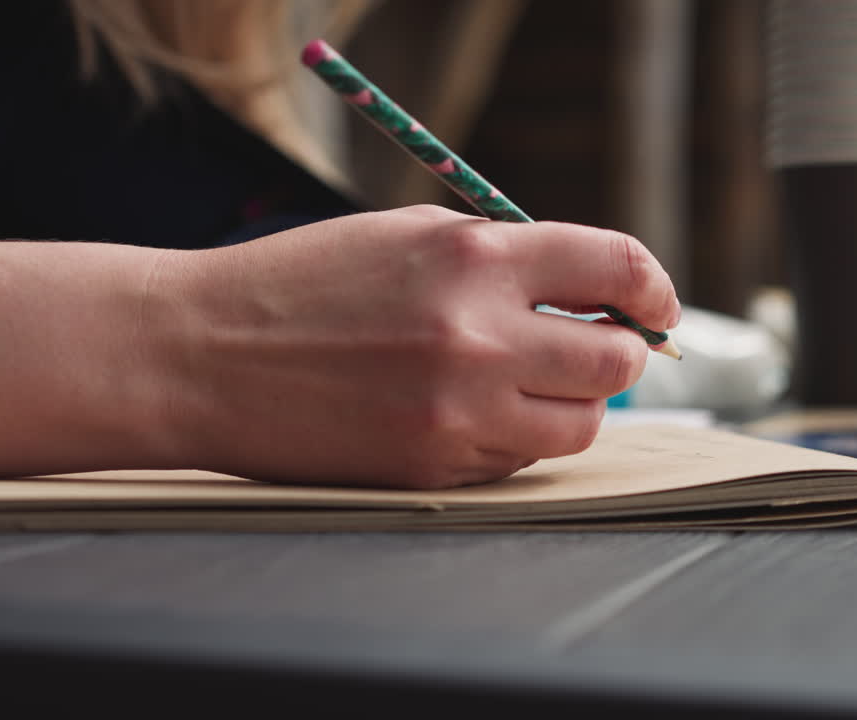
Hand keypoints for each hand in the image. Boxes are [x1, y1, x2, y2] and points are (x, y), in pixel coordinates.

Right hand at [157, 205, 679, 488]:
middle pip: (616, 363)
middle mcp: (476, 336)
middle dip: (621, 355)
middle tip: (598, 349)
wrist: (202, 354)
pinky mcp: (431, 469)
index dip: (652, 288)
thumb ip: (506, 257)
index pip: (616, 267)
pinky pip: (516, 462)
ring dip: (572, 405)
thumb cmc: (306, 282)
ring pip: (578, 427)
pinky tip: (466, 412)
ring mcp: (455, 412)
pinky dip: (513, 438)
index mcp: (473, 257)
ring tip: (530, 384)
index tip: (655, 306)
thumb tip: (596, 293)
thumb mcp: (409, 233)